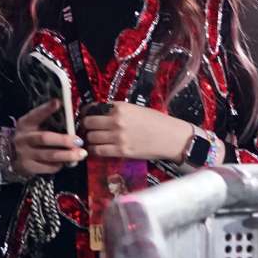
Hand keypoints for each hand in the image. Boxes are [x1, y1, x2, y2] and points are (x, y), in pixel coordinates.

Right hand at [12, 99, 85, 176]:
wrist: (9, 155)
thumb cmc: (28, 137)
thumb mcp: (32, 125)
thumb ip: (45, 119)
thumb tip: (63, 108)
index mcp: (25, 124)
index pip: (35, 115)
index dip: (47, 109)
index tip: (58, 102)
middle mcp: (24, 138)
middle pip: (45, 138)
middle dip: (64, 140)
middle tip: (79, 141)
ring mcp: (25, 154)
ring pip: (49, 155)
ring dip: (67, 155)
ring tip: (80, 154)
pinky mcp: (29, 167)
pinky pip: (48, 167)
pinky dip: (60, 164)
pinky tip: (68, 162)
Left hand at [80, 102, 195, 162]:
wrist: (171, 137)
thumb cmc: (156, 122)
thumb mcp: (135, 109)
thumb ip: (117, 111)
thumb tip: (99, 114)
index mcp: (119, 107)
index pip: (92, 108)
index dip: (86, 113)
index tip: (86, 116)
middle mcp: (116, 120)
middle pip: (88, 123)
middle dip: (85, 126)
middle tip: (87, 129)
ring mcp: (118, 136)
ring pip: (91, 137)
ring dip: (89, 139)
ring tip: (93, 140)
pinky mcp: (121, 151)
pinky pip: (98, 151)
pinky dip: (94, 150)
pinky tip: (96, 149)